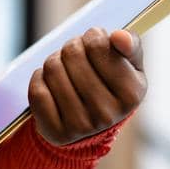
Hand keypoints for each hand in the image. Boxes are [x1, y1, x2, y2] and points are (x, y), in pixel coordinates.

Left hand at [28, 27, 145, 146]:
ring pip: (52, 68)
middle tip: (77, 55)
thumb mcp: (130, 64)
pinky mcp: (56, 132)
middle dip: (72, 48)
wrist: (92, 123)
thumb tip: (119, 36)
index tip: (95, 43)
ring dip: (55, 61)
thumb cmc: (111, 84)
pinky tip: (51, 84)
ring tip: (65, 69)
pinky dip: (40, 79)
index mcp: (132, 94)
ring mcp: (81, 126)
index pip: (98, 45)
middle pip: (72, 54)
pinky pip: (37, 90)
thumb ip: (130, 45)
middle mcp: (108, 114)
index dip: (92, 37)